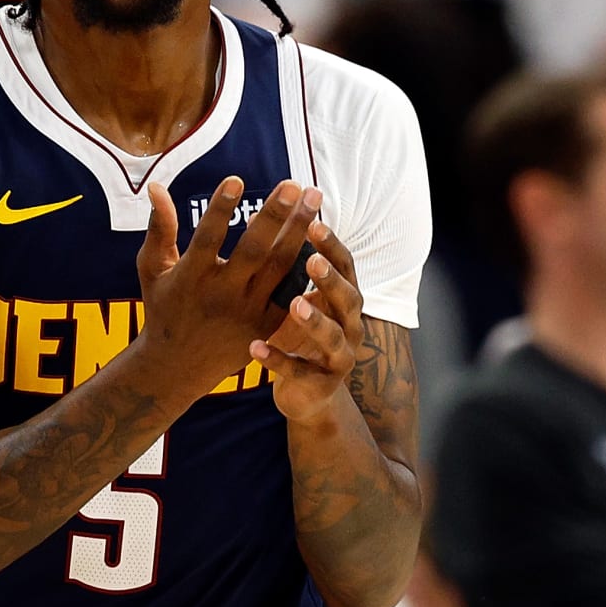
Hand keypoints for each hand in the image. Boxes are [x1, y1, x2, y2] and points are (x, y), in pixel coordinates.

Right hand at [134, 177, 318, 399]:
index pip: (207, 239)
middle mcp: (221, 295)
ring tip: (314, 197)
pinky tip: (320, 234)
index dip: (220, 209)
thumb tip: (156, 186)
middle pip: (253, 251)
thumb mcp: (153, 269)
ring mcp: (247, 312)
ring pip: (279, 267)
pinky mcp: (266, 325)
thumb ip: (159, 228)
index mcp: (190, 278)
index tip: (237, 179)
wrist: (178, 366)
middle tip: (294, 184)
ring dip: (299, 231)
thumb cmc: (164, 307)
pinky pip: (291, 291)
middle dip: (275, 216)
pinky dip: (307, 264)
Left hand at [248, 218, 362, 421]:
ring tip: (295, 304)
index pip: (345, 265)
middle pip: (348, 298)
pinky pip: (299, 372)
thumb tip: (267, 212)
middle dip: (331, 280)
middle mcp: (350, 326)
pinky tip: (255, 348)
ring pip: (332, 337)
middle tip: (312, 260)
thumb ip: (290, 262)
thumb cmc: (300, 333)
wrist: (309, 394)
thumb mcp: (298, 296)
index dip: (332, 245)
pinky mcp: (320, 384)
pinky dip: (278, 360)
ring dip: (315, 320)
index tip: (314, 221)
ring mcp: (339, 357)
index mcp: (344, 299)